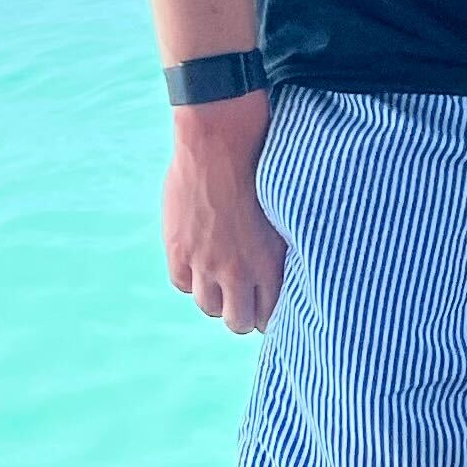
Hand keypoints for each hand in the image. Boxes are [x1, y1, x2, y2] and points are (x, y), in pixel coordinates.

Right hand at [165, 92, 285, 330]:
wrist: (222, 144)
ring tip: (222, 281)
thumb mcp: (284, 216)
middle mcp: (236, 272)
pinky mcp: (179, 249)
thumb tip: (287, 271)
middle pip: (238, 322)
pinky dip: (190, 278)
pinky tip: (199, 263)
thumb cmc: (263, 170)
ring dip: (216, 298)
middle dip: (243, 313)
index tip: (267, 307)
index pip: (268, 316)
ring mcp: (205, 263)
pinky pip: (182, 284)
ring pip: (208, 308)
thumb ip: (280, 251)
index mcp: (269, 265)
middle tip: (244, 299)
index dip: (267, 315)